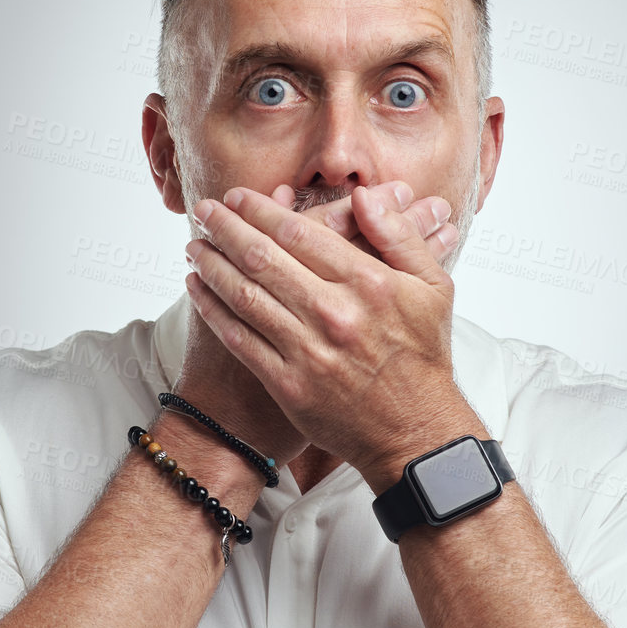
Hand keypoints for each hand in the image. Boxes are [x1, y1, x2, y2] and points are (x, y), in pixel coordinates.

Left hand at [183, 181, 479, 487]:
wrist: (414, 432)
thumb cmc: (422, 356)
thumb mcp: (433, 287)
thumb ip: (399, 236)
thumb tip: (364, 194)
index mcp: (369, 283)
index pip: (299, 233)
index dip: (260, 210)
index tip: (237, 197)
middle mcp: (334, 313)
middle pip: (262, 258)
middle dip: (225, 228)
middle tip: (203, 210)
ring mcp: (308, 351)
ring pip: (244, 296)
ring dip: (211, 265)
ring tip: (193, 246)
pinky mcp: (288, 385)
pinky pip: (239, 339)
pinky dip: (212, 310)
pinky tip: (197, 289)